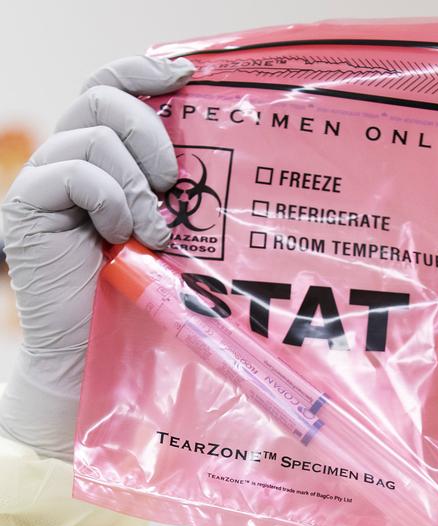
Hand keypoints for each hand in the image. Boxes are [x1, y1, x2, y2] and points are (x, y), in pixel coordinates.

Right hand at [0, 55, 194, 460]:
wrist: (94, 353)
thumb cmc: (137, 298)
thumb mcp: (164, 233)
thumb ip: (173, 193)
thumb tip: (223, 156)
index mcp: (96, 160)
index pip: (108, 89)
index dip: (142, 72)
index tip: (186, 75)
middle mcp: (64, 161)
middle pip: (100, 97)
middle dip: (147, 130)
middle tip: (172, 179)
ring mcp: (42, 182)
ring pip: (90, 135)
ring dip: (135, 181)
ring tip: (153, 229)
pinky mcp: (27, 207)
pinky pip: (74, 172)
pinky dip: (109, 199)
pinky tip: (123, 235)